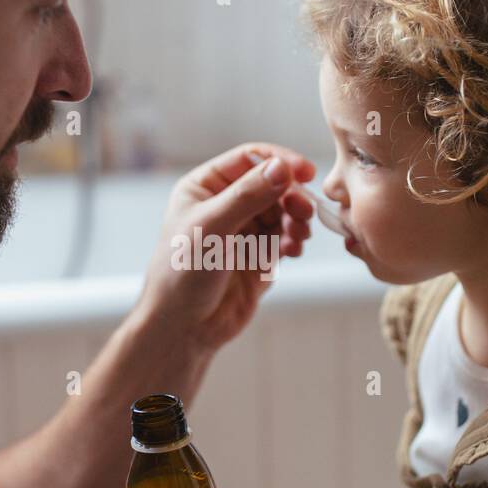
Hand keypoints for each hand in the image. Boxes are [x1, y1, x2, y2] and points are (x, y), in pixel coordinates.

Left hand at [136, 143, 315, 351]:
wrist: (184, 328)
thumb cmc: (182, 274)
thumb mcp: (212, 227)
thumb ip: (248, 195)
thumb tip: (282, 167)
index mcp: (205, 187)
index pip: (249, 159)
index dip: (279, 161)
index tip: (305, 172)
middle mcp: (225, 204)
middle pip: (272, 184)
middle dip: (292, 195)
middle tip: (304, 211)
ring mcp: (244, 230)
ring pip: (283, 210)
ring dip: (297, 219)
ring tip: (299, 236)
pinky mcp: (259, 256)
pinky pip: (285, 237)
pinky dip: (295, 240)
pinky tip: (294, 250)